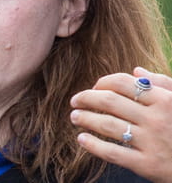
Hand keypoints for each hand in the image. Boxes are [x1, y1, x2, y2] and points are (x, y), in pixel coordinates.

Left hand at [70, 67, 171, 182]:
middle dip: (86, 98)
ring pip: (107, 125)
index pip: (123, 83)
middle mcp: (157, 119)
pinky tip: (82, 139)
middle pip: (109, 101)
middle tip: (74, 101)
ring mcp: (152, 143)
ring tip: (74, 117)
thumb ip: (164, 84)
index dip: (102, 82)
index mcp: (165, 101)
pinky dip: (93, 145)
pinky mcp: (148, 165)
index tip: (93, 88)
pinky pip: (113, 153)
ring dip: (85, 118)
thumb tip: (136, 71)